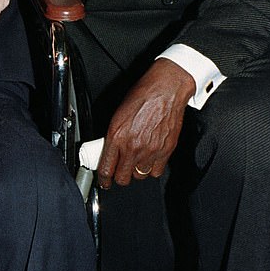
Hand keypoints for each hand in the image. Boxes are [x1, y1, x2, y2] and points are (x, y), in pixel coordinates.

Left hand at [97, 58, 195, 188]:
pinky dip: (152, 168)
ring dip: (136, 171)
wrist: (166, 89)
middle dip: (119, 176)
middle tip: (119, 170)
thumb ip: (113, 135)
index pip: (106, 169)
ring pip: (139, 176)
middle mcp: (133, 146)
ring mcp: (150, 150)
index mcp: (117, 135)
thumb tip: (109, 150)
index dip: (103, 179)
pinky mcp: (165, 151)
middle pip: (122, 178)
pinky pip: (156, 172)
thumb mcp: (118, 114)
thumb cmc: (143, 95)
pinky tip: (149, 159)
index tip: (104, 181)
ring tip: (135, 161)